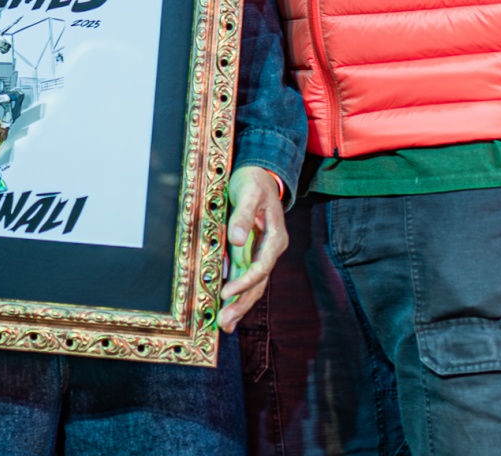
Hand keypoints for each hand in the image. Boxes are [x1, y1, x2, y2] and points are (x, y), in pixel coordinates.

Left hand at [217, 166, 287, 332]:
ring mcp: (262, 254)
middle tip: (225, 321)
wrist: (259, 176)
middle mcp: (271, 250)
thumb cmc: (254, 182)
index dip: (244, 281)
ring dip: (240, 305)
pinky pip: (246, 279)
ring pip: (254, 286)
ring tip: (225, 324)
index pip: (261, 267)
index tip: (227, 291)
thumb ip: (242, 216)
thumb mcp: (248, 193)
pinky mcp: (252, 254)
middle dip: (242, 303)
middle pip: (259, 283)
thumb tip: (237, 239)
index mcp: (275, 238)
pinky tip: (228, 310)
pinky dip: (238, 294)